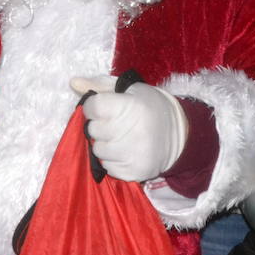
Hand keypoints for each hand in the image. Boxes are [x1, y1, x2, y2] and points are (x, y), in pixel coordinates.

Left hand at [70, 76, 187, 182]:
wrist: (181, 134)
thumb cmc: (150, 107)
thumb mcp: (129, 89)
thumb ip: (100, 85)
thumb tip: (73, 82)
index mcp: (130, 106)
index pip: (93, 107)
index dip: (93, 106)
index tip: (103, 107)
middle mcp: (132, 131)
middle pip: (93, 130)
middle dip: (99, 126)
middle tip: (114, 123)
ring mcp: (133, 154)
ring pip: (98, 150)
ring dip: (104, 144)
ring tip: (120, 137)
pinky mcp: (135, 172)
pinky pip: (108, 167)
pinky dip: (112, 159)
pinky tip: (125, 150)